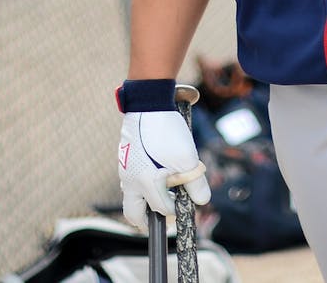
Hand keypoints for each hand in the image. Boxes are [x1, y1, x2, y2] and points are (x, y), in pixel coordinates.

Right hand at [118, 110, 210, 229]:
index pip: (161, 209)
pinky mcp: (125, 158)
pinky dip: (141, 186)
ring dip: (144, 202)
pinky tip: (156, 174)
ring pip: (130, 196)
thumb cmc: (167, 131)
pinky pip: (130, 180)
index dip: (175, 210)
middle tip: (159, 223)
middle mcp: (131, 180)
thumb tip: (202, 201)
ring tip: (162, 196)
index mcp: (146, 183)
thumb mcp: (188, 158)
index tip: (185, 206)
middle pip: (133, 213)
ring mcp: (125, 169)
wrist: (148, 104)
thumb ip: (195, 183)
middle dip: (145, 222)